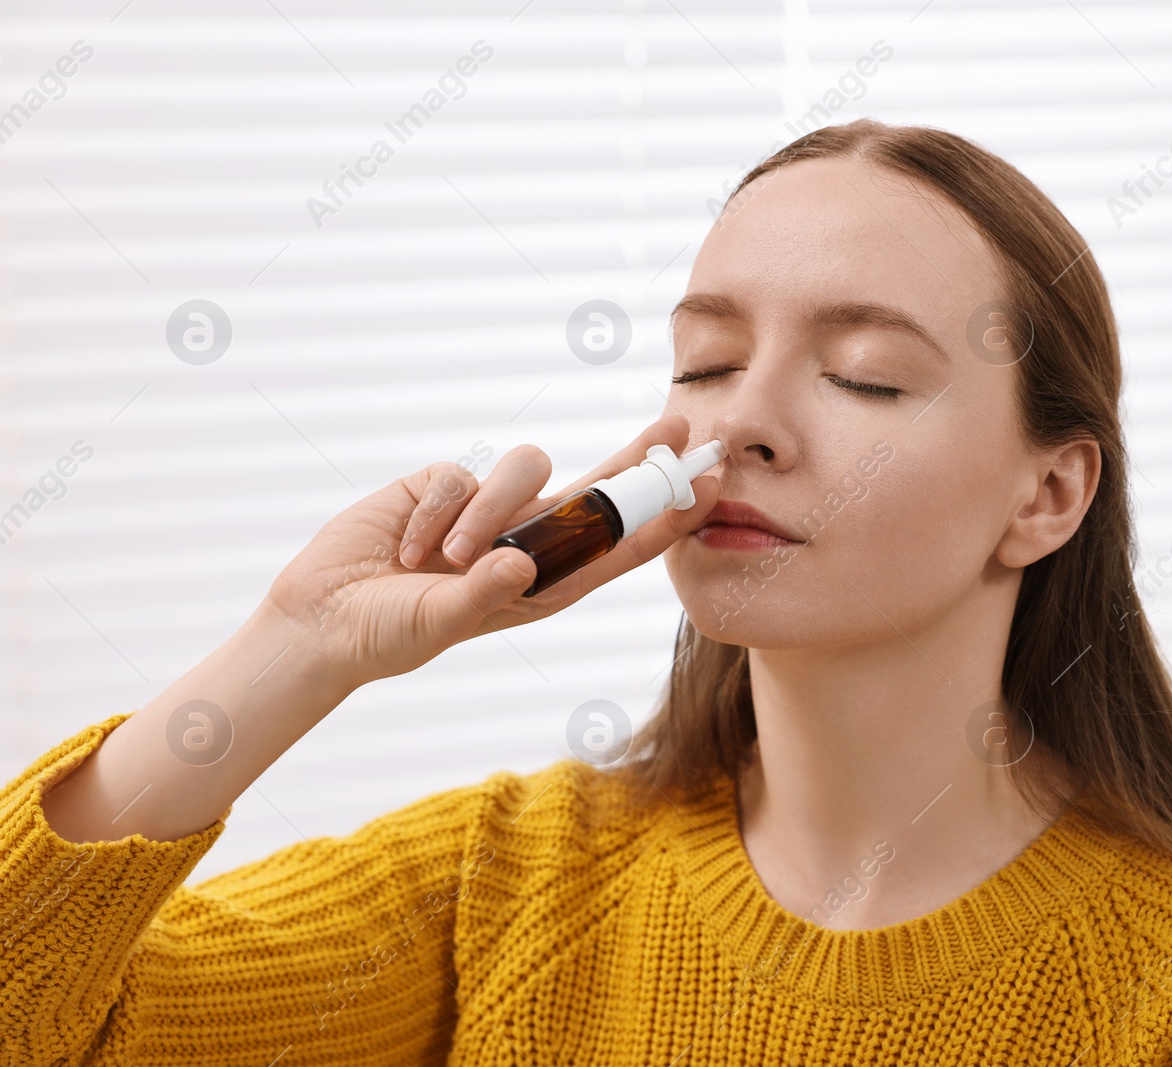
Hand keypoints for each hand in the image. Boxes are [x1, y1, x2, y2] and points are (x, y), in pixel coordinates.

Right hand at [262, 413, 720, 689]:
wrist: (321, 619)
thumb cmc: (390, 634)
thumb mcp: (439, 624)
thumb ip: (480, 594)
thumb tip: (522, 561)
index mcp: (545, 584)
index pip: (619, 545)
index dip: (664, 516)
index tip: (705, 489)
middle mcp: (527, 543)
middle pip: (599, 489)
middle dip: (637, 458)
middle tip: (678, 427)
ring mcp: (488, 511)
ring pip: (527, 468)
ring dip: (491, 509)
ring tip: (445, 557)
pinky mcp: (445, 486)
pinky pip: (462, 473)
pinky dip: (437, 510)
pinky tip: (407, 547)